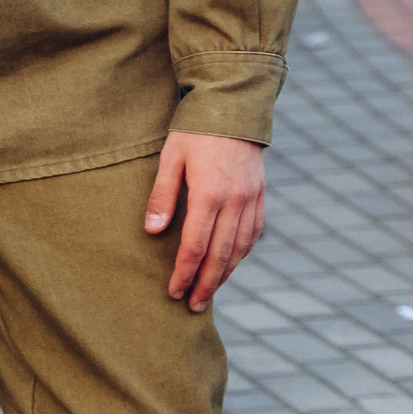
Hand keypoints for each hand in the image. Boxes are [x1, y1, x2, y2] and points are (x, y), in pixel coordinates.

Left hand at [145, 132, 266, 310]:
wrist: (233, 106)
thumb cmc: (194, 131)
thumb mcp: (170, 158)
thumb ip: (162, 195)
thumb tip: (153, 232)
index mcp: (209, 194)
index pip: (196, 246)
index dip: (185, 273)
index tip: (173, 291)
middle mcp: (235, 202)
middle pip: (220, 256)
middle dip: (206, 285)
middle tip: (192, 307)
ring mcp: (251, 200)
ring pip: (239, 249)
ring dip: (224, 275)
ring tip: (208, 293)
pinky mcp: (259, 196)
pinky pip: (252, 235)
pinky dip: (240, 255)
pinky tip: (229, 265)